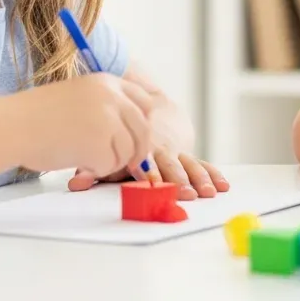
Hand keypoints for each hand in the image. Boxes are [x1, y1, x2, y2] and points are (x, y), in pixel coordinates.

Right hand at [8, 73, 154, 179]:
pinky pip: (110, 165)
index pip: (145, 102)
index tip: (139, 137)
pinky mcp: (100, 144)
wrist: (10, 126)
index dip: (145, 123)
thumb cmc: (35, 116)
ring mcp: (108, 120)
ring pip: (128, 151)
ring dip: (113, 162)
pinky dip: (98, 170)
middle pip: (143, 130)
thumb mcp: (77, 95)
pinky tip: (80, 164)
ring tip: (88, 160)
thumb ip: (105, 106)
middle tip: (131, 164)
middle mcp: (112, 98)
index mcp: (107, 82)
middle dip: (138, 150)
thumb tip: (134, 130)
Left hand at [69, 147, 230, 200]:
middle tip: (188, 194)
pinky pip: (202, 164)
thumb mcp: (106, 147)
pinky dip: (213, 173)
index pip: (146, 163)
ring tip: (210, 192)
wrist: (147, 106)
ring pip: (190, 165)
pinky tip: (224, 185)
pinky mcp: (187, 153)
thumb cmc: (121, 134)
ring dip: (200, 179)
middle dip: (180, 180)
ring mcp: (177, 151)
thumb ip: (93, 167)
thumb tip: (76, 183)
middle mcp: (162, 149)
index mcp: (141, 147)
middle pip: (172, 166)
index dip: (150, 173)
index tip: (155, 184)